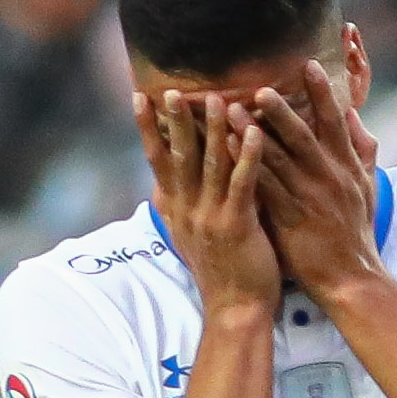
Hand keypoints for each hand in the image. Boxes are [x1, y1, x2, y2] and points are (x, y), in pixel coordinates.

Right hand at [136, 89, 277, 313]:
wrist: (235, 310)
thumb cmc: (220, 270)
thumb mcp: (190, 235)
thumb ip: (180, 205)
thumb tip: (164, 181)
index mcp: (176, 209)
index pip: (157, 160)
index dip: (148, 128)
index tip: (140, 96)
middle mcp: (187, 209)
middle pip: (178, 155)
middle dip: (175, 119)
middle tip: (172, 87)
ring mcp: (210, 216)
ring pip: (210, 164)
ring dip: (213, 128)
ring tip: (216, 96)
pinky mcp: (236, 224)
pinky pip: (242, 183)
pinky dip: (248, 155)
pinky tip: (256, 131)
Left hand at [247, 60, 383, 294]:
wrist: (351, 278)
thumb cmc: (356, 233)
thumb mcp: (367, 187)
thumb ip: (362, 150)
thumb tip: (355, 116)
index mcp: (346, 166)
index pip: (335, 122)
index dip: (322, 93)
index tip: (308, 65)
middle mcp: (328, 176)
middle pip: (303, 135)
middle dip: (281, 110)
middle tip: (260, 87)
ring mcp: (309, 197)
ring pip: (278, 158)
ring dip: (252, 133)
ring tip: (230, 110)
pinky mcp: (291, 218)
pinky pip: (264, 187)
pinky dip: (245, 167)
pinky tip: (227, 150)